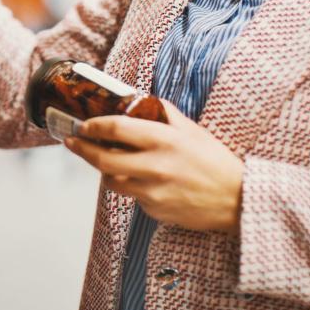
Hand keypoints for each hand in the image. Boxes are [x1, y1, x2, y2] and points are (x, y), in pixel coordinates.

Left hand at [64, 101, 243, 234]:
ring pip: (111, 180)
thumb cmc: (214, 161)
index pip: (115, 128)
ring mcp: (153, 192)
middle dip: (82, 149)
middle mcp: (155, 166)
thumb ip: (162, 112)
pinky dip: (130, 186)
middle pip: (103, 159)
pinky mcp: (154, 210)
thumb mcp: (191, 128)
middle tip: (72, 142)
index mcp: (163, 140)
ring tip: (104, 158)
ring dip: (103, 169)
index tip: (82, 124)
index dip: (93, 126)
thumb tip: (135, 99)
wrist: (238, 200)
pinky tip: (141, 179)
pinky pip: (131, 196)